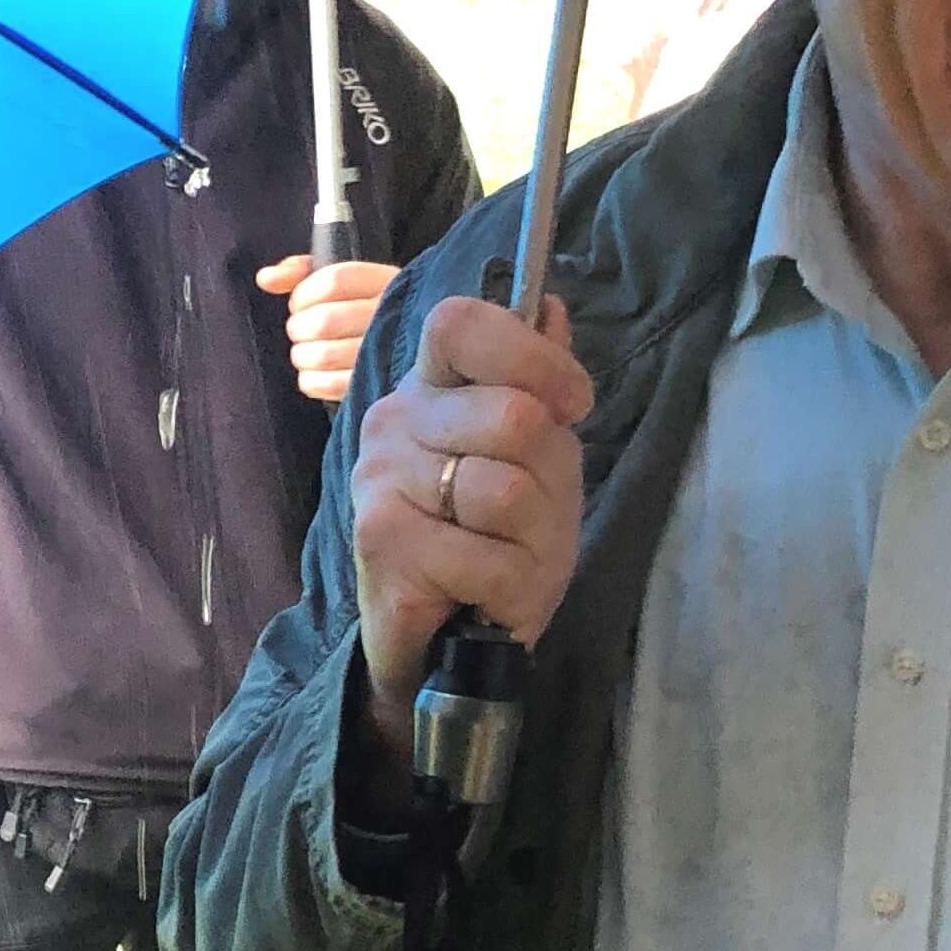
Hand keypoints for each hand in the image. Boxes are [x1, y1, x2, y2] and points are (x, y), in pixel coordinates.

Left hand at [255, 256, 399, 403]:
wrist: (407, 346)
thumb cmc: (359, 309)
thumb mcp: (338, 279)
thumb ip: (299, 272)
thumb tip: (265, 279)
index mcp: (384, 282)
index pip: (335, 280)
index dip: (304, 294)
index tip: (299, 303)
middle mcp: (389, 316)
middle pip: (324, 321)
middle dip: (299, 327)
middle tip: (302, 331)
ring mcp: (385, 353)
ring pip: (324, 355)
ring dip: (303, 355)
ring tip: (307, 351)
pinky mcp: (377, 385)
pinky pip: (330, 385)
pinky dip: (311, 380)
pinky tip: (314, 373)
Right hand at [349, 293, 592, 800]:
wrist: (441, 645)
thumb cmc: (491, 549)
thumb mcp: (539, 464)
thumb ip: (542, 389)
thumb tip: (551, 305)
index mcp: (432, 388)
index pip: (462, 323)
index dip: (532, 357)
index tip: (570, 404)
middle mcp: (395, 419)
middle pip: (512, 415)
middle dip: (548, 480)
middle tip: (528, 520)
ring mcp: (380, 476)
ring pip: (503, 489)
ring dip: (531, 542)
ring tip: (506, 562)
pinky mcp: (379, 537)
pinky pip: (484, 553)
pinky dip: (508, 586)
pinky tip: (484, 596)